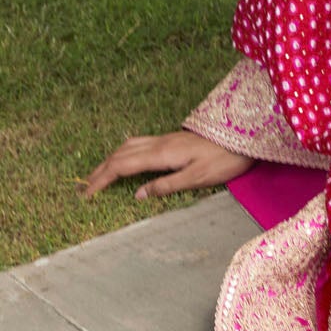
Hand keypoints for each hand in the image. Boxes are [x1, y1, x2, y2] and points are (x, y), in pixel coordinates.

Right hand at [80, 131, 252, 203]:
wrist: (245, 136)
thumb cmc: (225, 159)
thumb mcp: (197, 178)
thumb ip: (166, 185)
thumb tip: (137, 194)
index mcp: (162, 154)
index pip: (123, 166)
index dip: (102, 179)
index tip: (86, 194)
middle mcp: (160, 143)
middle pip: (121, 154)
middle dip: (100, 170)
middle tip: (84, 188)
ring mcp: (166, 139)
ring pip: (129, 146)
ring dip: (110, 159)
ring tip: (99, 174)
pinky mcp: (173, 140)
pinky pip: (140, 144)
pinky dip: (124, 153)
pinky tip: (126, 158)